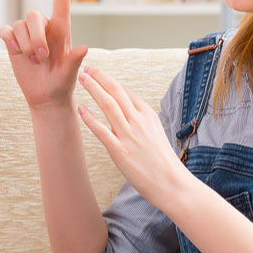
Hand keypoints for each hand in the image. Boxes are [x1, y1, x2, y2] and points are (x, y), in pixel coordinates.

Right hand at [0, 0, 88, 112]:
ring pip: (19, 25)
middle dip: (35, 38)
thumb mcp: (70, 74)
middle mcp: (44, 27)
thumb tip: (84, 48)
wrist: (45, 97)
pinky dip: (9, 40)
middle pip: (33, 16)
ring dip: (24, 45)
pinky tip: (15, 51)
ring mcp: (27, 34)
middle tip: (41, 58)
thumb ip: (75, 60)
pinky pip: (5, 31)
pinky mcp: (13, 42)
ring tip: (33, 61)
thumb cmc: (62, 84)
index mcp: (62, 28)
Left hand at [76, 66, 189, 207]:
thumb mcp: (156, 134)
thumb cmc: (163, 162)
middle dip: (101, 77)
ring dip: (94, 88)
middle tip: (87, 68)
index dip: (111, 82)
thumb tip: (126, 113)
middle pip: (117, 92)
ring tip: (82, 78)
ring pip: (108, 105)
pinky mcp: (119, 151)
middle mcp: (138, 122)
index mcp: (148, 116)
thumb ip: (141, 122)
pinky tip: (80, 108)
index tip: (100, 75)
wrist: (172, 184)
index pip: (127, 93)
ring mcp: (129, 135)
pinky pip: (101, 130)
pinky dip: (89, 118)